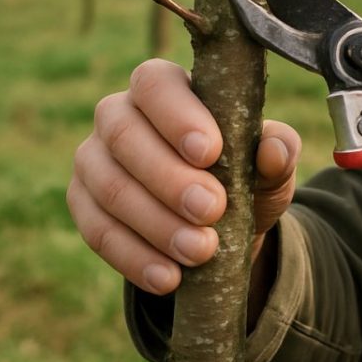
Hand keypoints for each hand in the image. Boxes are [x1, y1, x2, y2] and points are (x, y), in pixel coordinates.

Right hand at [66, 59, 300, 295]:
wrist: (220, 228)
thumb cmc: (244, 177)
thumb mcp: (270, 166)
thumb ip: (279, 151)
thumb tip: (274, 150)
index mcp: (164, 88)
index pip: (155, 84)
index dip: (177, 116)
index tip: (210, 152)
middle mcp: (118, 114)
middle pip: (125, 135)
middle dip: (169, 178)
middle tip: (212, 210)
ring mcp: (93, 159)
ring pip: (110, 187)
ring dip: (156, 223)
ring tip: (200, 250)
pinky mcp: (82, 204)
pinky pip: (97, 231)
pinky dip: (135, 257)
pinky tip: (169, 277)